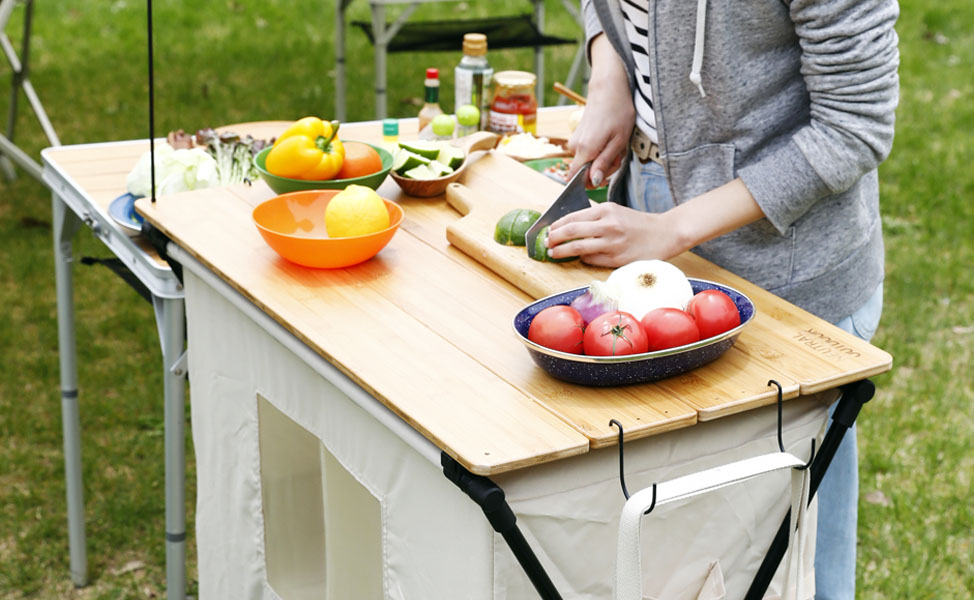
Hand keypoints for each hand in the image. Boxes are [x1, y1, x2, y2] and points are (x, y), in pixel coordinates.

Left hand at [546, 203, 683, 266]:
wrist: (663, 234)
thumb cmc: (636, 223)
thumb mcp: (615, 211)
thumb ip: (593, 216)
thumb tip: (567, 224)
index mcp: (606, 210)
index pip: (572, 217)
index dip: (556, 226)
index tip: (548, 231)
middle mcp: (608, 225)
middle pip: (571, 232)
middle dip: (554, 238)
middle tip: (546, 243)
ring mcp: (612, 243)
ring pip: (578, 248)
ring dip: (562, 251)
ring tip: (554, 253)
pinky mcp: (616, 259)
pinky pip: (591, 260)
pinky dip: (582, 259)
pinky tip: (579, 258)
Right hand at [567, 35, 633, 187]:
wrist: (609, 89)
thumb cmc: (618, 112)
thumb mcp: (618, 142)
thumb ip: (604, 163)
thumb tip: (594, 181)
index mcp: (585, 150)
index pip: (576, 179)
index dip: (592, 182)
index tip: (607, 174)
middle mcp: (575, 147)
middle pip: (586, 172)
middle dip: (604, 168)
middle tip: (618, 155)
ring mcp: (574, 141)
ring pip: (588, 162)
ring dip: (603, 158)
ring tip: (615, 144)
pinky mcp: (577, 137)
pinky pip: (587, 153)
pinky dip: (600, 150)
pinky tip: (608, 139)